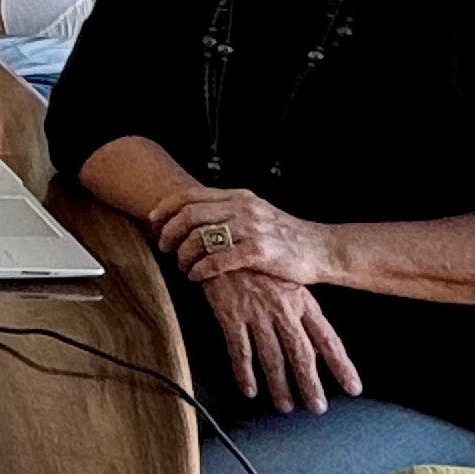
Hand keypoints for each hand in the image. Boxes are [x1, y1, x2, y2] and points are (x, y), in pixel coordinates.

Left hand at [155, 186, 336, 285]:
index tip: (153, 222)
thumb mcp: (256, 213)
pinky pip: (217, 260)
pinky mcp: (258, 252)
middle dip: (169, 232)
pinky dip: (200, 269)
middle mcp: (243, 208)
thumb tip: (192, 218)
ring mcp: (251, 229)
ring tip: (182, 266)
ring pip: (200, 237)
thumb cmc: (285, 236)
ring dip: (183, 254)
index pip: (190, 196)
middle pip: (189, 214)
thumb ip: (228, 212)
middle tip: (164, 247)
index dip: (166, 209)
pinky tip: (196, 276)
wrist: (321, 249)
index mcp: (239, 197)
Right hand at [200, 270, 361, 413]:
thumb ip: (299, 310)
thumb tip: (313, 341)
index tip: (353, 388)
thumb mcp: (286, 280)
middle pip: (301, 354)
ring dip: (279, 385)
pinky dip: (244, 372)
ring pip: (272, 357)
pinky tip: (249, 390)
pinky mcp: (231, 316)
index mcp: (302, 301)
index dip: (341, 365)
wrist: (223, 240)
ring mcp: (257, 314)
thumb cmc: (256, 261)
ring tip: (284, 406)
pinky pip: (240, 350)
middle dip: (310, 384)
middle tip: (317, 408)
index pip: (328, 339)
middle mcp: (283, 310)